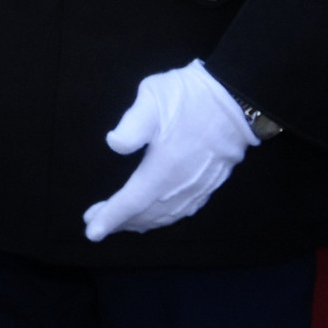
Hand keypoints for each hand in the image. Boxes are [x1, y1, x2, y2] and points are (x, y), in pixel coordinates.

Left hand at [82, 60, 256, 241]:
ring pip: (166, 215)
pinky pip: (183, 210)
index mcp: (164, 167)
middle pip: (147, 213)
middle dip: (120, 221)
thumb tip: (113, 145)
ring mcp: (199, 186)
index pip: (132, 201)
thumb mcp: (152, 98)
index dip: (111, 217)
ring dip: (141, 222)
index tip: (92, 231)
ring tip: (121, 222)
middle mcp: (182, 185)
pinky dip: (164, 218)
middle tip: (95, 223)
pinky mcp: (211, 183)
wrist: (236, 98)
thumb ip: (131, 126)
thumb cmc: (190, 95)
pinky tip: (156, 216)